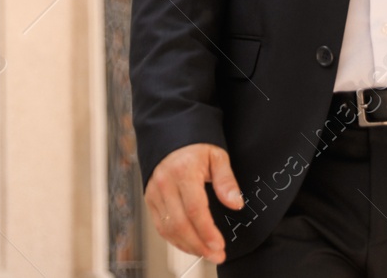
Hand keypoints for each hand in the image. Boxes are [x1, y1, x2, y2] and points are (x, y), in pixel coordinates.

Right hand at [145, 143, 244, 263]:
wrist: (170, 131)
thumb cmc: (195, 143)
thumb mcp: (217, 155)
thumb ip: (226, 181)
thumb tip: (236, 203)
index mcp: (183, 171)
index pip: (194, 209)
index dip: (207, 231)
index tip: (219, 244)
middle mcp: (165, 183)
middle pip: (180, 224)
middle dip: (199, 245)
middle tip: (216, 255)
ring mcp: (154, 192)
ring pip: (168, 228)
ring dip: (187, 246)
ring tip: (206, 253)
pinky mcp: (150, 199)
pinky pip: (161, 226)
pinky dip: (175, 240)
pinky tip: (190, 245)